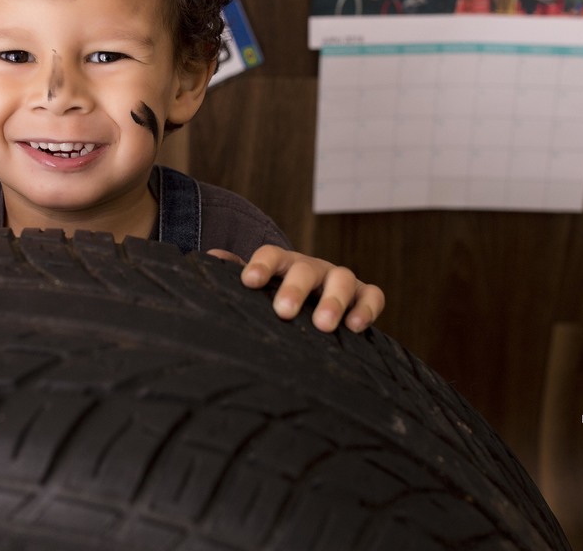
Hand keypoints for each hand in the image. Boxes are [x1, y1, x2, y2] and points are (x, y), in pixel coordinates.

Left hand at [207, 245, 384, 332]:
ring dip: (334, 300)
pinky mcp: (362, 295)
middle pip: (305, 269)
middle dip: (295, 288)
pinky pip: (372, 295)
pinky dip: (367, 307)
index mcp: (281, 264)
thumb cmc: (274, 297)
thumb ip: (231, 274)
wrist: (307, 305)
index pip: (271, 256)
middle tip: (283, 311)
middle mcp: (311, 268)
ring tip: (323, 325)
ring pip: (342, 279)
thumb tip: (210, 259)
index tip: (249, 282)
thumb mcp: (254, 286)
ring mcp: (338, 280)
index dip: (261, 266)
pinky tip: (356, 326)